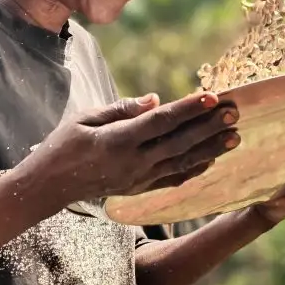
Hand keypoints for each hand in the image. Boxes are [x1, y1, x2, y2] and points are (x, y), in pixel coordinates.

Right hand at [31, 91, 240, 205]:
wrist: (49, 186)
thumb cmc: (63, 144)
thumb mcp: (86, 118)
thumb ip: (123, 109)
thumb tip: (156, 99)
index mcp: (118, 141)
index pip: (162, 122)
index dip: (189, 109)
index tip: (212, 96)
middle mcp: (133, 163)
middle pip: (179, 143)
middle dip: (208, 127)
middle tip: (234, 113)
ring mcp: (138, 179)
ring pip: (182, 164)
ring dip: (210, 149)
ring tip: (235, 137)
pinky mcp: (138, 188)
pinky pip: (172, 180)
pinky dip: (194, 170)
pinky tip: (212, 160)